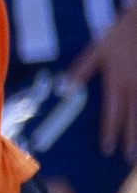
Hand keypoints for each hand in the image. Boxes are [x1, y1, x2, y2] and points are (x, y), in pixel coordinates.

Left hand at [78, 10, 136, 158]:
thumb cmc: (118, 35)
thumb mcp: (96, 51)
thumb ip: (81, 71)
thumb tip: (64, 89)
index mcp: (116, 82)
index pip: (111, 114)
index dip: (109, 132)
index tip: (107, 149)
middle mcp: (134, 87)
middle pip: (132, 118)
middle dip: (129, 138)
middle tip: (127, 158)